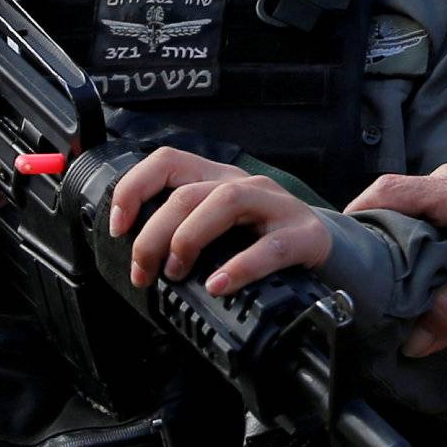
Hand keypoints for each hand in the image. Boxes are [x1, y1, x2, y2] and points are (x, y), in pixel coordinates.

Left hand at [106, 146, 329, 296]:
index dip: (134, 188)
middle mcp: (243, 184)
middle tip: (144, 272)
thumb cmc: (262, 239)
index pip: (167, 161)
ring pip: (224, 202)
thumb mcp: (219, 226)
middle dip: (152, 235)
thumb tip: (135, 257)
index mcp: (216, 178)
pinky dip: (241, 267)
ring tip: (177, 272)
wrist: (328, 248)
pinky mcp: (304, 235)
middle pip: (186, 193)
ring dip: (189, 239)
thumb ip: (183, 230)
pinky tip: (220, 285)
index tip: (118, 225)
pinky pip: (270, 248)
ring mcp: (275, 206)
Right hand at [344, 163, 446, 357]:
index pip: (387, 191)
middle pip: (387, 202)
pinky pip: (413, 228)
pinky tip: (394, 278)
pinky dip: (402, 250)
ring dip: (385, 246)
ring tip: (367, 278)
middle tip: (349, 271)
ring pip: (399, 217)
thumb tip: (411, 343)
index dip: (357, 217)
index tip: (338, 251)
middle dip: (367, 235)